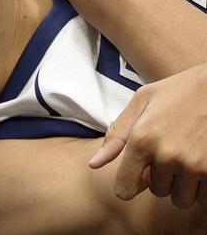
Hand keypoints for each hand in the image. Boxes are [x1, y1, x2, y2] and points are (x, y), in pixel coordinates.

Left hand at [88, 63, 206, 209]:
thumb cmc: (180, 89)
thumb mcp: (142, 102)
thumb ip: (117, 135)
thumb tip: (93, 165)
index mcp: (141, 140)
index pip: (125, 189)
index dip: (130, 185)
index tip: (140, 176)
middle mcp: (166, 156)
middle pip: (157, 192)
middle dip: (162, 178)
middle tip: (171, 155)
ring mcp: (195, 166)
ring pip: (182, 199)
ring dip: (183, 185)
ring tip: (187, 159)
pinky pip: (205, 198)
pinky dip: (204, 188)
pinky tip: (203, 164)